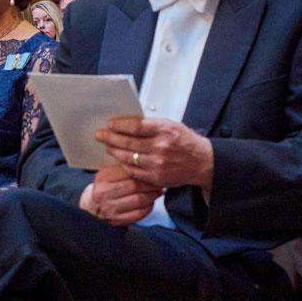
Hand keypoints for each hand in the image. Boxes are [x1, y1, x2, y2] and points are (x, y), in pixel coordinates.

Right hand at [80, 166, 163, 225]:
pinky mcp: (117, 220)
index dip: (145, 172)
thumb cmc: (105, 187)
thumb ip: (124, 168)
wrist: (92, 206)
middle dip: (151, 184)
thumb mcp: (109, 174)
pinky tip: (151, 202)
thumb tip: (148, 164)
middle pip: (135, 187)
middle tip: (160, 182)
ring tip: (158, 192)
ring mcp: (110, 209)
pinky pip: (139, 214)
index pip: (129, 173)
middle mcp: (104, 194)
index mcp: (103, 178)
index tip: (156, 170)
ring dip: (152, 196)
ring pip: (139, 201)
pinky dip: (148, 207)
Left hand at [96, 117, 214, 190]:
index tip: (110, 124)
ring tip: (108, 147)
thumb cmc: (184, 141)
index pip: (135, 126)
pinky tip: (120, 159)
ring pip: (128, 157)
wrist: (200, 161)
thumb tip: (127, 123)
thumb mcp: (171, 125)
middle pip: (128, 143)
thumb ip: (150, 125)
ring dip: (115, 152)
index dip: (119, 125)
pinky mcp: (155, 177)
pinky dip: (124, 164)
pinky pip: (133, 171)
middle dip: (110, 138)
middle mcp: (161, 147)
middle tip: (100, 135)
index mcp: (164, 130)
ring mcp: (157, 163)